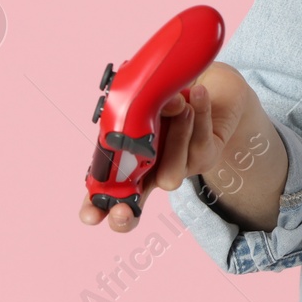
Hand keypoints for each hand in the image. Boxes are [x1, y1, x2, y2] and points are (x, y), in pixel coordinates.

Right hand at [77, 61, 254, 232]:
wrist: (212, 86)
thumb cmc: (171, 93)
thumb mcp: (150, 97)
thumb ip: (149, 105)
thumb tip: (165, 106)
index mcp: (128, 157)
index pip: (107, 190)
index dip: (95, 207)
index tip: (89, 216)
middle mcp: (152, 169)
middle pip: (134, 205)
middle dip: (125, 211)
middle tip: (121, 210)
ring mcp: (180, 167)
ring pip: (171, 171)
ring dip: (174, 136)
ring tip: (179, 103)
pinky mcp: (207, 156)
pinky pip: (200, 142)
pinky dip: (200, 114)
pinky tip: (199, 94)